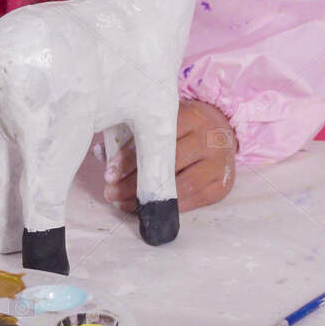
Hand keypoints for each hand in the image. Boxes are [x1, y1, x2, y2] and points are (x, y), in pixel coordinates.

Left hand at [100, 99, 237, 212]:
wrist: (221, 131)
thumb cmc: (182, 126)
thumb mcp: (161, 120)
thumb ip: (133, 134)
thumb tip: (101, 154)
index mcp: (192, 115)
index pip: (157, 139)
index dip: (130, 158)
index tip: (109, 174)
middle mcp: (209, 137)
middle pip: (168, 163)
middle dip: (134, 182)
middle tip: (111, 193)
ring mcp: (219, 162)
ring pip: (181, 185)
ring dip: (150, 199)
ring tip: (124, 204)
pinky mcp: (223, 183)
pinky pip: (194, 200)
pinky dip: (169, 207)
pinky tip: (148, 210)